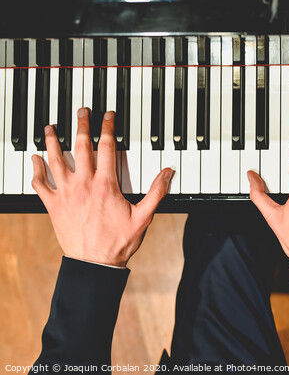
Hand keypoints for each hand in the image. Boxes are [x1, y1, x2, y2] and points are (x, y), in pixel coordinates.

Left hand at [31, 108, 173, 266]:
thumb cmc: (119, 242)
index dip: (107, 128)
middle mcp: (83, 185)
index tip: (107, 116)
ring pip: (55, 160)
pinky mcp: (53, 205)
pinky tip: (35, 159)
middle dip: (80, 125)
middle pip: (79, 147)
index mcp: (106, 185)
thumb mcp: (144, 216)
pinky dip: (36, 170)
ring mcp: (65, 194)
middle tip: (81, 111)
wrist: (95, 263)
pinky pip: (40, 184)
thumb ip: (157, 192)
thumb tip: (168, 172)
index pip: (106, 148)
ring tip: (50, 127)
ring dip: (52, 141)